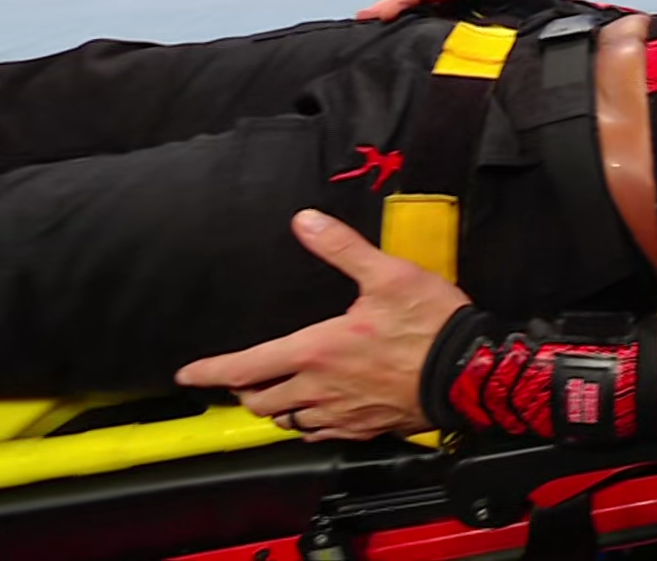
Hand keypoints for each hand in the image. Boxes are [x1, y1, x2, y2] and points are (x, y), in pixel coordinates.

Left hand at [175, 210, 470, 440]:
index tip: (188, 374)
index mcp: (316, 351)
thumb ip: (341, 248)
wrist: (467, 371)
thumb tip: (306, 222)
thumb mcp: (388, 274)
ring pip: (287, 422)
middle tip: (240, 378)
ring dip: (274, 408)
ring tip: (276, 393)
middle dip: (242, 390)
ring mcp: (342, 414)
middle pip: (259, 401)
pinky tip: (317, 413)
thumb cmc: (430, 325)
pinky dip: (307, 424)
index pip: (245, 367)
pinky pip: (320, 435)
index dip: (210, 371)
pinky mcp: (365, 428)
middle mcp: (320, 389)